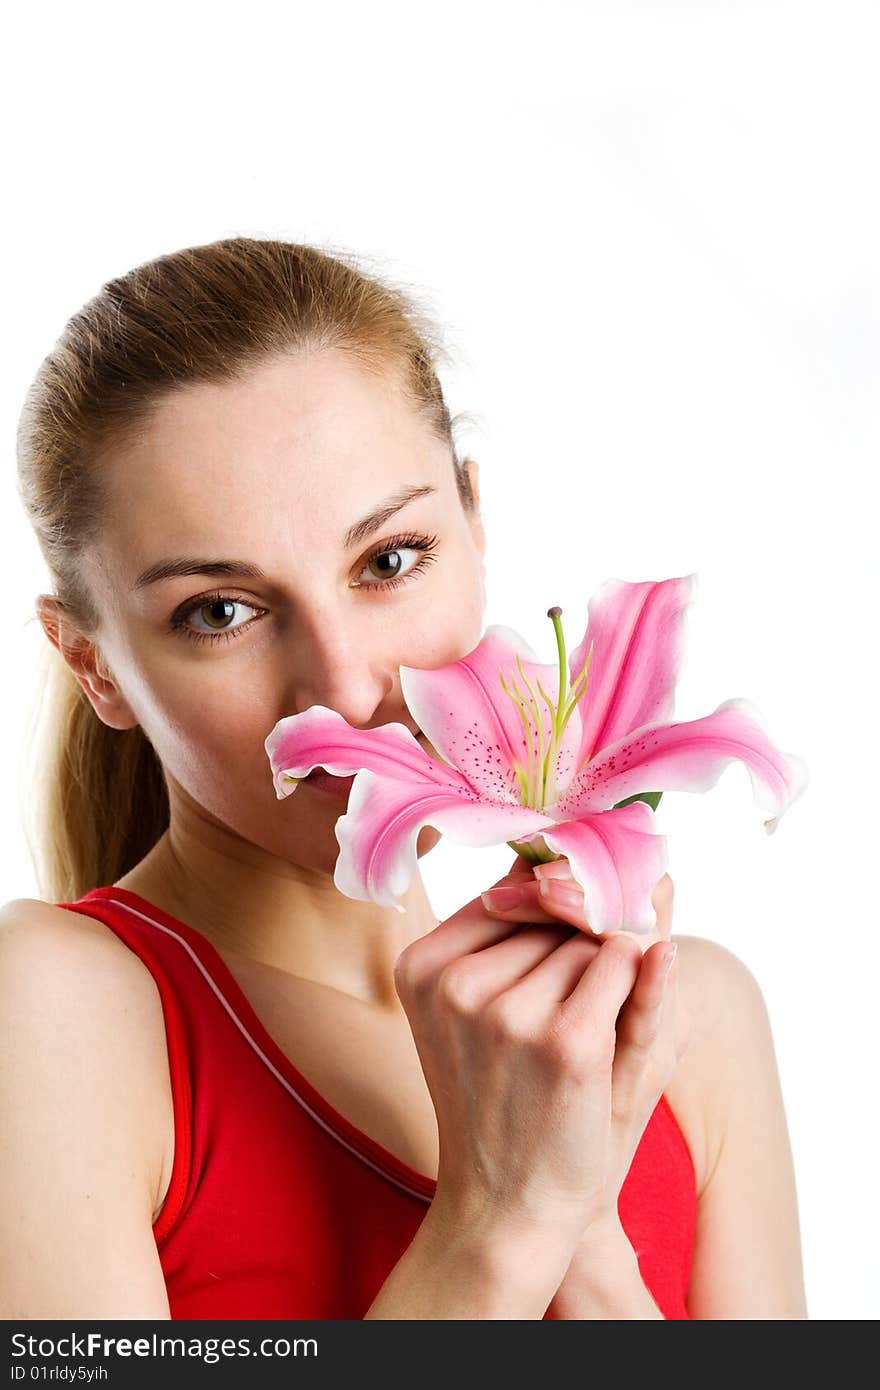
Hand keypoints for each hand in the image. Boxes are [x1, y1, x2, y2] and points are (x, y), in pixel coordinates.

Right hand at [482, 859, 691, 1311]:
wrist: (505, 1207)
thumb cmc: (498, 1099)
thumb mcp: (477, 1009)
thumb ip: (513, 927)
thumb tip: (562, 853)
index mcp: (421, 966)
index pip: (504, 891)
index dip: (546, 911)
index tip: (558, 948)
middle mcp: (455, 982)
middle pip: (550, 911)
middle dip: (575, 943)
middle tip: (561, 1011)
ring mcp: (510, 1012)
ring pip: (590, 938)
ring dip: (603, 973)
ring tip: (572, 1039)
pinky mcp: (568, 1042)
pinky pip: (624, 964)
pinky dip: (635, 987)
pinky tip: (608, 1036)